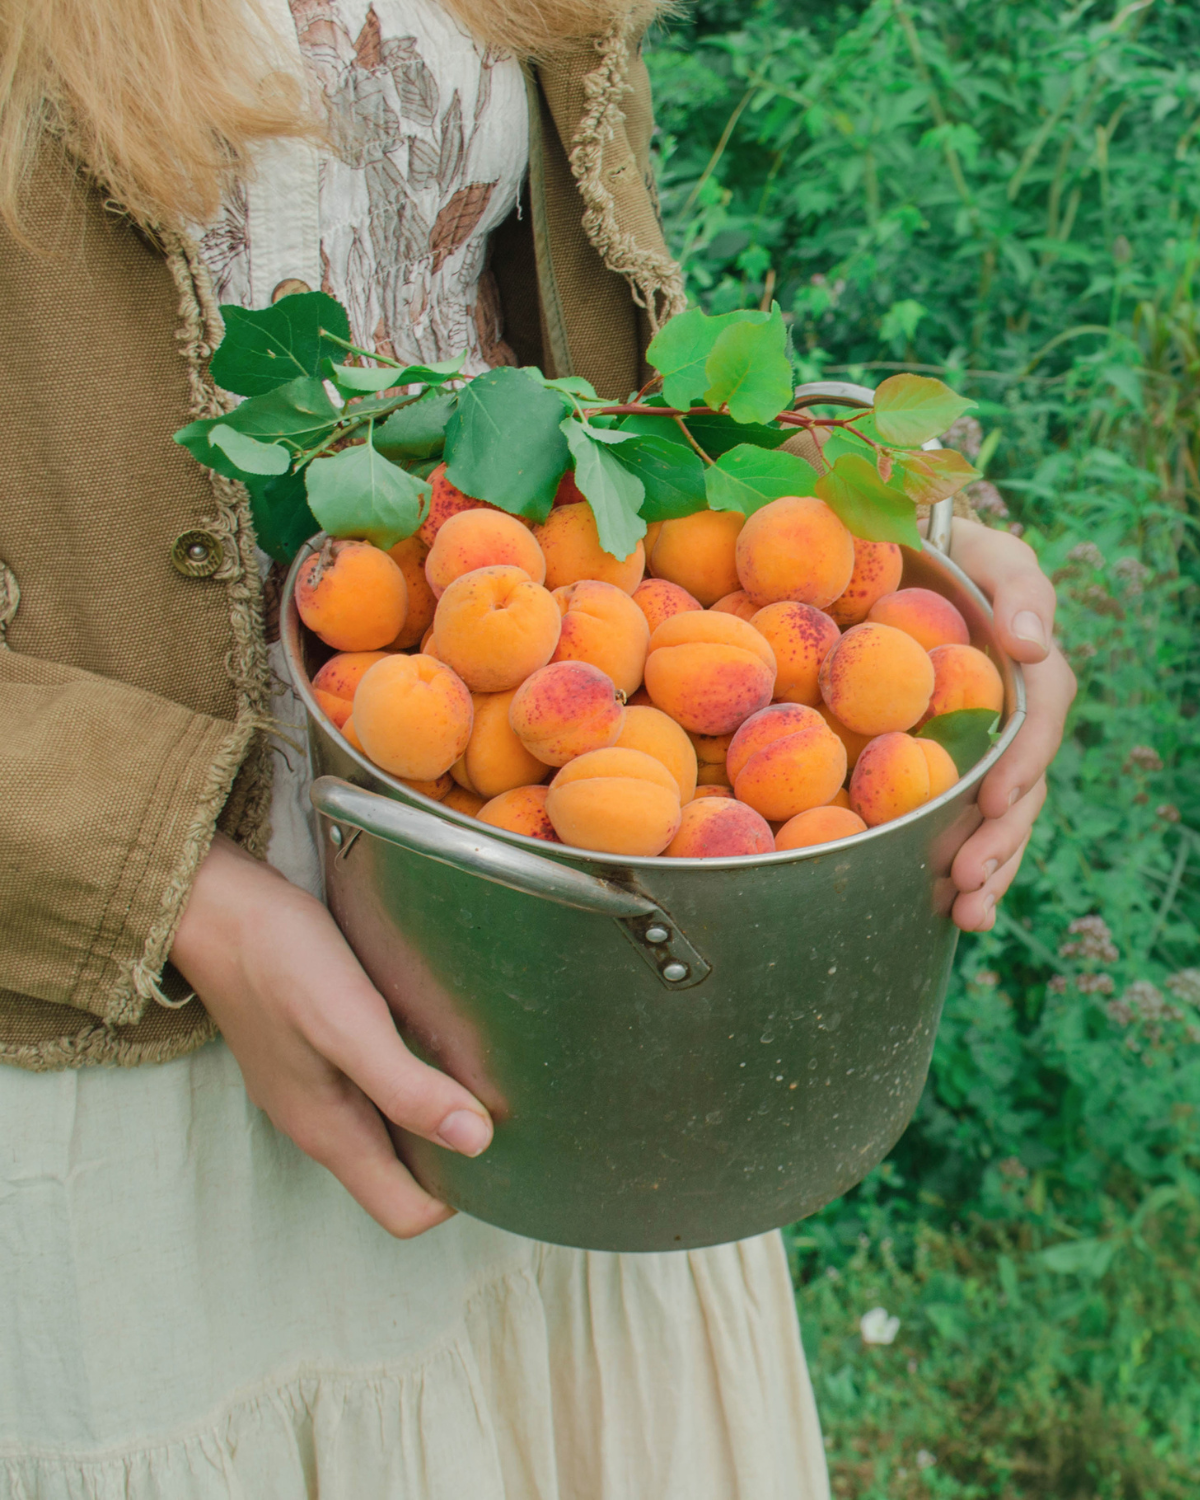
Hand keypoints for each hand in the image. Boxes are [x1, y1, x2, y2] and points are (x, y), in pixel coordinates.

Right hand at [170, 833, 492, 1236]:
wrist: (212, 904)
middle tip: (502, 1099)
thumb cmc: (278, 958)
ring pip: (390, 1129)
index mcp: (329, 1132)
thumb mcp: (347, 1022)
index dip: (457, 1192)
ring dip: (434, 1110)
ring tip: (478, 1065)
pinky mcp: (314, 1051)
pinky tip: (433, 1035)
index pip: (405, 1212)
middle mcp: (320, 1122)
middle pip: (401, 1176)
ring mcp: (313, 1088)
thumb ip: (405, 1087)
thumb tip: (475, 1142)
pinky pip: (374, 1087)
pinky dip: (410, 1075)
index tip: (501, 1142)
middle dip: (454, 1152)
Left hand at [941, 520, 1075, 931]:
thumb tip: (1033, 646)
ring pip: (997, 818)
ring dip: (988, 869)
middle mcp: (1011, 715)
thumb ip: (1017, 585)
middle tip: (971, 879)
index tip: (994, 801)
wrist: (893, 555)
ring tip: (967, 914)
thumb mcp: (987, 548)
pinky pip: (956, 819)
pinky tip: (946, 907)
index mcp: (1027, 669)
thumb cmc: (945, 546)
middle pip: (1022, 787)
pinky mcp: (941, 766)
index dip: (1022, 762)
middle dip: (1002, 839)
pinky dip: (955, 863)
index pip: (1039, 720)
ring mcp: (978, 746)